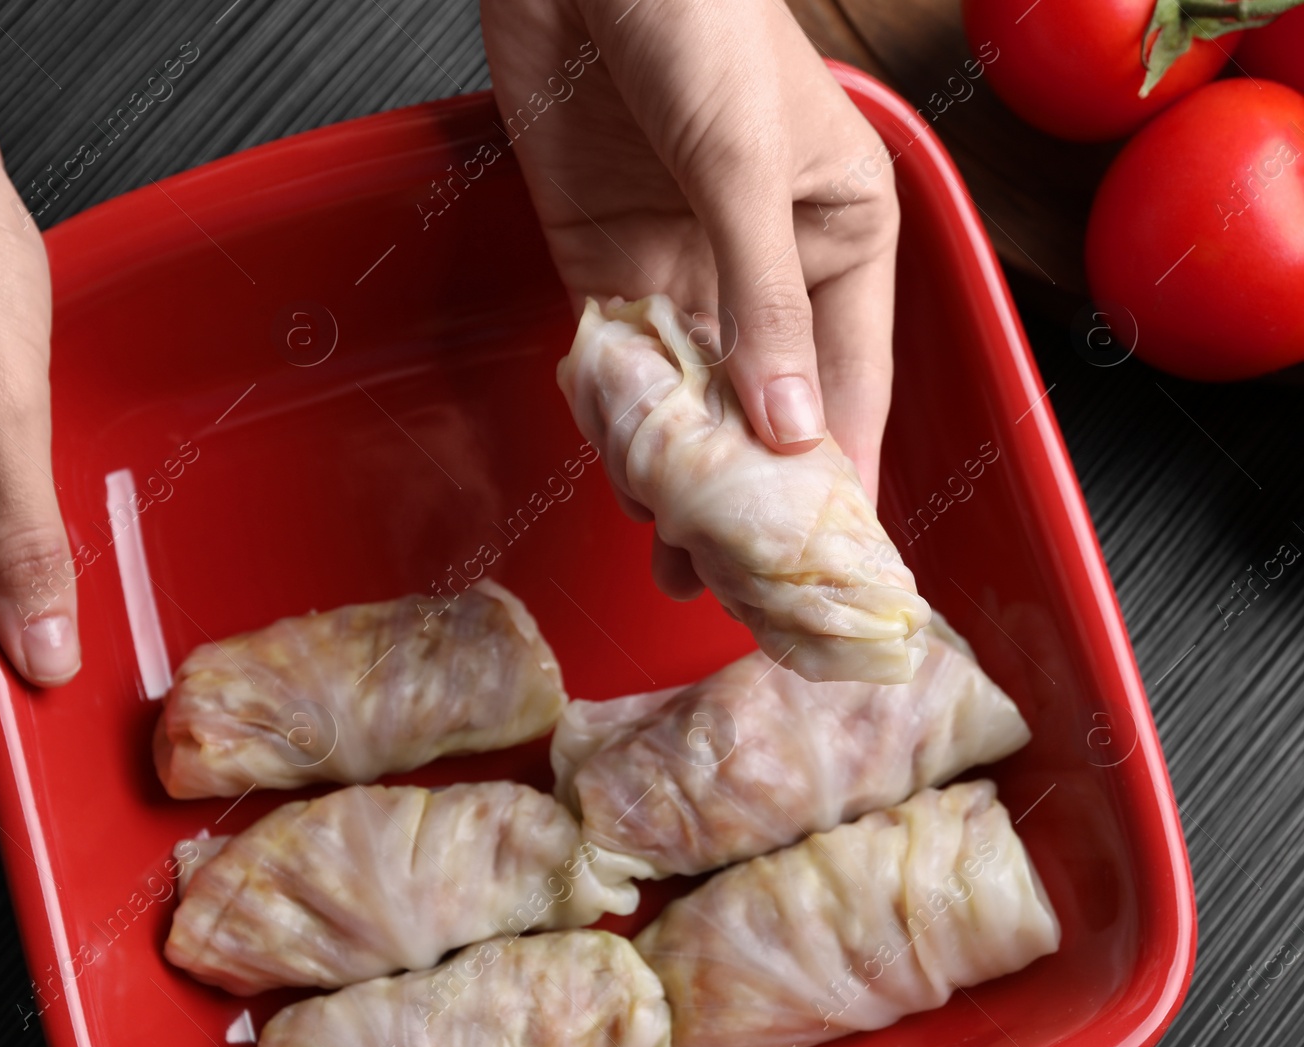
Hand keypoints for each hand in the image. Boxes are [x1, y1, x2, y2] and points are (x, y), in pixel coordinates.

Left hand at [482, 0, 898, 596]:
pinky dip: (615, 417)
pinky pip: (616, 361)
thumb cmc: (696, 16)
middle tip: (729, 583)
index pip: (850, 380)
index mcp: (839, 235)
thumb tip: (787, 427)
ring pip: (688, 398)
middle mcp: (764, 266)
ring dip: (678, 475)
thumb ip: (762, 298)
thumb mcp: (747, 162)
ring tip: (671, 560)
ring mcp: (679, 267)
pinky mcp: (601, 261)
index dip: (840, 472)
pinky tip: (619, 473)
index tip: (827, 562)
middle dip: (747, 493)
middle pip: (765, 406)